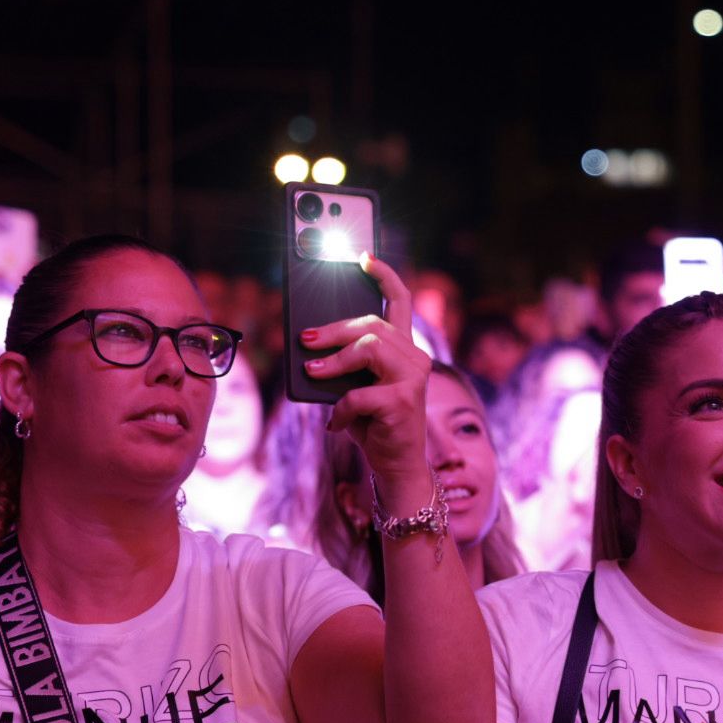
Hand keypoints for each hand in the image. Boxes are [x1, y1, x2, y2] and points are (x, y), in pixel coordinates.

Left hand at [300, 253, 431, 486]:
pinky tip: (335, 423)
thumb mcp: (356, 386)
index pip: (400, 302)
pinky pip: (359, 394)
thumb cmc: (374, 423)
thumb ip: (346, 363)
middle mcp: (416, 359)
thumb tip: (310, 343)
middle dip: (334, 328)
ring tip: (312, 372)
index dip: (383, 275)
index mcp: (405, 350)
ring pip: (369, 348)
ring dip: (334, 361)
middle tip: (306, 338)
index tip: (362, 256)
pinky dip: (341, 410)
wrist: (397, 466)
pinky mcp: (403, 402)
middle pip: (373, 324)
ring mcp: (414, 379)